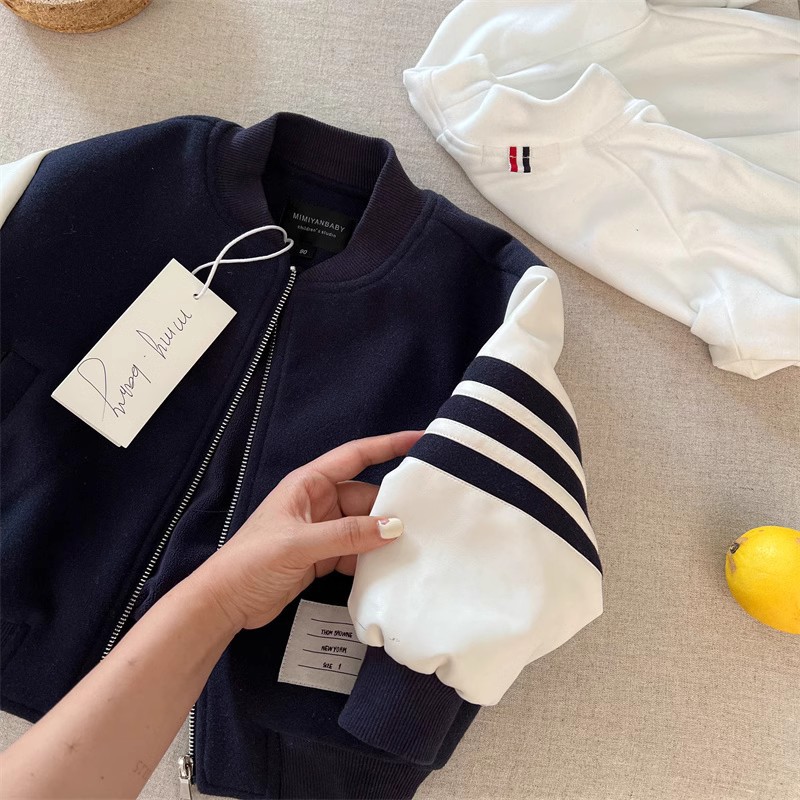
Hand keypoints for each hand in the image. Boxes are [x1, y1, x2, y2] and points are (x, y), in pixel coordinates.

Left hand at [192, 430, 422, 630]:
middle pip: (365, 497)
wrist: (224, 603)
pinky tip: (390, 568)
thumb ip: (347, 535)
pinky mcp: (322, 557)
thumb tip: (395, 527)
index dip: (388, 445)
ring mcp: (322, 530)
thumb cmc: (251, 561)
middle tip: (428, 517)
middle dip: (391, 507)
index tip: (421, 440)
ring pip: (364, 526)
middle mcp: (318, 502)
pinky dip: (372, 559)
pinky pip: (356, 551)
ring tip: (417, 546)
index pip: (356, 456)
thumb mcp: (300, 544)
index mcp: (309, 484)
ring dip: (383, 537)